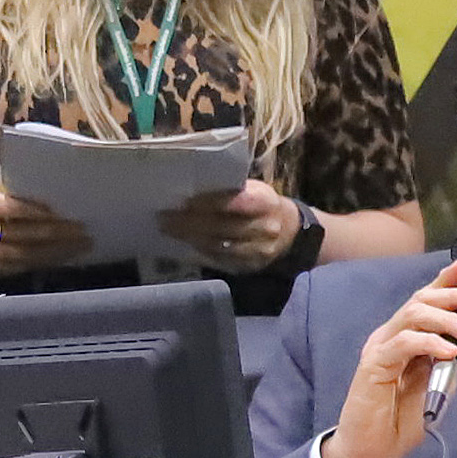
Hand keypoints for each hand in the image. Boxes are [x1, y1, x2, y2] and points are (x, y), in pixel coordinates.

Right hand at [0, 182, 91, 276]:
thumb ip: (17, 194)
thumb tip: (59, 193)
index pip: (8, 206)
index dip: (35, 210)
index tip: (61, 211)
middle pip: (21, 232)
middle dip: (56, 232)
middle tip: (83, 229)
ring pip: (26, 253)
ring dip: (58, 250)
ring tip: (83, 244)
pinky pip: (26, 266)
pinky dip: (50, 260)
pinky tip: (69, 255)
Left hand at [163, 178, 308, 273]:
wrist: (292, 234)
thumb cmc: (264, 206)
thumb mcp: (256, 191)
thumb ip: (232, 192)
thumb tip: (193, 191)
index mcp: (266, 202)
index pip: (234, 202)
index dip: (208, 202)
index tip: (183, 200)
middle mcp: (264, 228)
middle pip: (221, 226)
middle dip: (189, 222)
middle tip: (164, 218)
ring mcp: (257, 250)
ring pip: (217, 245)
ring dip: (190, 238)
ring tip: (168, 230)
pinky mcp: (249, 266)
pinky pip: (219, 260)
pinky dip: (198, 252)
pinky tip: (183, 244)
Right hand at [324, 258, 456, 457]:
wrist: (372, 449)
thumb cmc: (401, 418)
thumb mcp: (442, 380)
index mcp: (407, 336)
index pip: (426, 300)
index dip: (445, 280)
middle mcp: (391, 335)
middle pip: (421, 301)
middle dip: (452, 295)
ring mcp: (381, 347)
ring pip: (412, 315)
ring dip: (446, 320)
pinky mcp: (374, 365)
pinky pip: (403, 343)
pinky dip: (429, 342)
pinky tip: (448, 351)